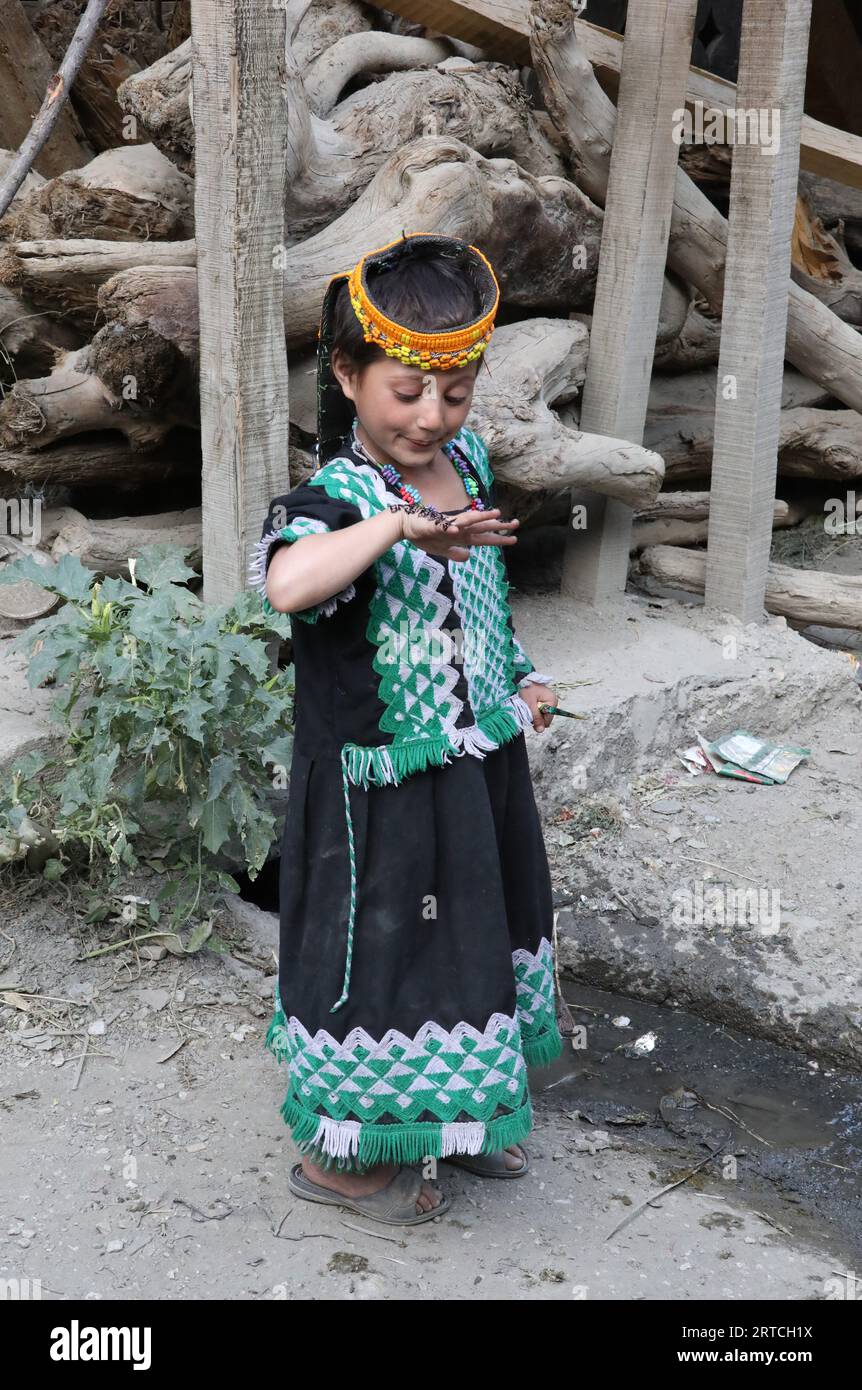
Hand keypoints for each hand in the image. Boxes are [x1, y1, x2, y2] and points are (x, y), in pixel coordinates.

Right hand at [396, 506, 518, 561]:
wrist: (406, 526)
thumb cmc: (424, 535)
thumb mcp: (442, 550)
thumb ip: (455, 554)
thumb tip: (468, 557)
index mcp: (461, 536)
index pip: (484, 538)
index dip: (499, 539)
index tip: (514, 538)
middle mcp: (459, 529)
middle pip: (482, 527)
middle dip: (499, 526)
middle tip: (517, 524)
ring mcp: (448, 526)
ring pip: (468, 520)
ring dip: (481, 517)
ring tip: (495, 514)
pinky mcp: (434, 525)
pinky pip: (443, 527)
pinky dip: (450, 528)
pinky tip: (455, 530)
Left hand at [519, 682, 556, 732]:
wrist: (521, 679)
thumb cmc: (526, 689)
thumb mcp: (530, 704)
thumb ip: (536, 718)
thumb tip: (541, 731)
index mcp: (552, 701)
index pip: (547, 720)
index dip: (538, 720)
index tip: (530, 714)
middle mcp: (553, 702)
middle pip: (545, 719)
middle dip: (536, 717)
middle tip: (528, 709)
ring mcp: (549, 702)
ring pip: (541, 716)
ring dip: (534, 714)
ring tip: (528, 706)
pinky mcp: (544, 702)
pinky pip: (539, 712)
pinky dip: (533, 711)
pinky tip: (529, 705)